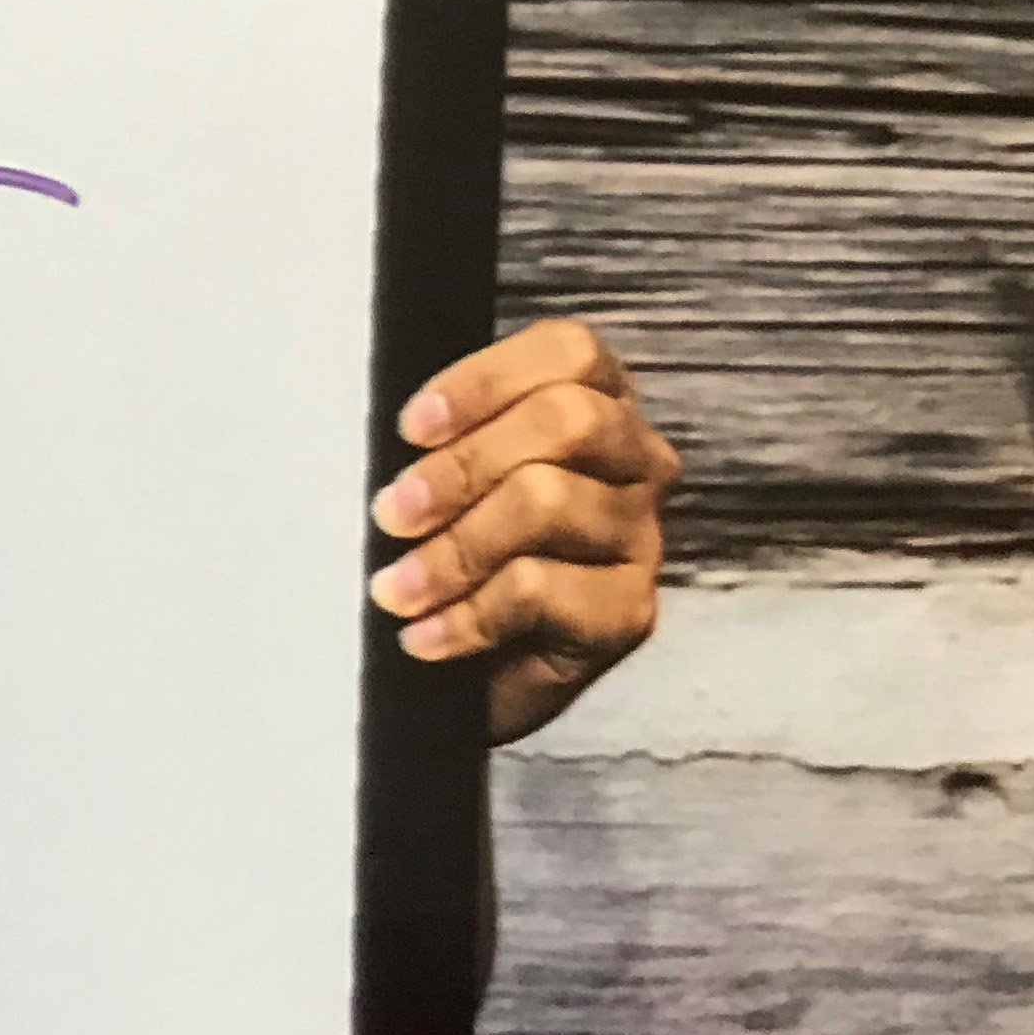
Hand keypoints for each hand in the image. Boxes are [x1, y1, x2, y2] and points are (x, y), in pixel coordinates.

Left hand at [368, 320, 677, 746]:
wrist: (476, 681)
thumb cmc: (461, 558)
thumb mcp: (447, 484)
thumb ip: (442, 441)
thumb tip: (393, 435)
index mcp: (599, 403)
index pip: (568, 354)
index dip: (485, 381)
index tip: (410, 428)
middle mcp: (636, 460)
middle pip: (567, 420)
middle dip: (463, 466)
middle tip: (392, 514)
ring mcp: (641, 535)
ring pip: (547, 502)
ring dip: (453, 549)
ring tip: (395, 589)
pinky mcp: (629, 611)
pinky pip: (541, 590)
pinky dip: (468, 615)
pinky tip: (426, 636)